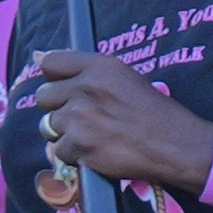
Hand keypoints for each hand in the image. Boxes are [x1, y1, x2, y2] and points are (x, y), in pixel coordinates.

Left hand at [23, 45, 212, 198]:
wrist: (174, 145)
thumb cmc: (154, 111)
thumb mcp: (124, 78)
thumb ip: (85, 69)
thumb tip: (38, 57)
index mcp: (99, 67)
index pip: (51, 63)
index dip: (53, 76)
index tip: (61, 86)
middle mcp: (86, 88)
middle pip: (43, 96)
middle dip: (58, 108)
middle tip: (81, 116)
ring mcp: (80, 118)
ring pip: (49, 126)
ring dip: (66, 133)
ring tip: (93, 135)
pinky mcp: (79, 146)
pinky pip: (60, 151)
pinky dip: (75, 155)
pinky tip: (97, 151)